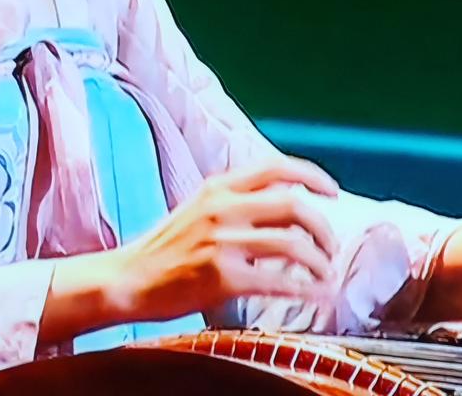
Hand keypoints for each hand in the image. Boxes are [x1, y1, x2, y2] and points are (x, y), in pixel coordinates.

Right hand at [111, 155, 341, 322]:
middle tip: (331, 247)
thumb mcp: (200, 209)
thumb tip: (286, 206)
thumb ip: (238, 202)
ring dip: (318, 262)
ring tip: (325, 274)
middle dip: (323, 227)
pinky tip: (312, 295)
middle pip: (293, 204)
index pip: (276, 166)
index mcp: (218, 186)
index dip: (312, 176)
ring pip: (291, 243)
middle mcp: (222, 207)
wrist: (128, 279)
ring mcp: (222, 241)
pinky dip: (303, 289)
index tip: (332, 192)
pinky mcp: (222, 276)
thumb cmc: (166, 249)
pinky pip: (277, 281)